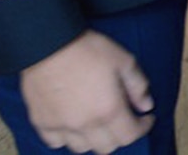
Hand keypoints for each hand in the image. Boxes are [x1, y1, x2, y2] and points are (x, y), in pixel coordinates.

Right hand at [19, 30, 154, 152]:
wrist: (48, 43)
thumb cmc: (86, 49)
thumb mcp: (123, 61)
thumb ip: (138, 86)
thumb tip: (146, 105)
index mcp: (108, 109)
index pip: (130, 136)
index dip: (143, 128)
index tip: (145, 119)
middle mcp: (84, 124)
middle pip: (107, 147)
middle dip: (120, 135)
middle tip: (123, 121)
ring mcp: (61, 125)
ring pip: (81, 148)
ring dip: (93, 140)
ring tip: (98, 124)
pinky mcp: (41, 122)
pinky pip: (55, 142)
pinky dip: (66, 138)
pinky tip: (72, 125)